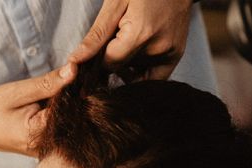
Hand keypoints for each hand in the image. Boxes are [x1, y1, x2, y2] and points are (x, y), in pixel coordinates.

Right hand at [0, 63, 76, 155]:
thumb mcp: (17, 92)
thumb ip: (47, 83)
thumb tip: (75, 70)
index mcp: (38, 136)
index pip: (72, 110)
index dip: (78, 90)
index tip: (78, 74)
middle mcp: (44, 149)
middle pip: (72, 120)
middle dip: (74, 98)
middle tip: (69, 81)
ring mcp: (43, 151)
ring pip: (66, 125)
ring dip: (67, 106)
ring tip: (54, 93)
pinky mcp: (42, 148)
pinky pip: (57, 129)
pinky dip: (58, 114)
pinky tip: (50, 102)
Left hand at [69, 0, 193, 79]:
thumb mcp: (114, 3)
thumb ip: (96, 36)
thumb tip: (74, 63)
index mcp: (141, 33)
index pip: (109, 64)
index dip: (99, 58)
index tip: (98, 47)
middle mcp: (159, 48)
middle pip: (122, 71)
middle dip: (112, 61)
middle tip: (113, 39)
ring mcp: (170, 53)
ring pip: (136, 75)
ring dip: (127, 65)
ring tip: (127, 39)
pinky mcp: (177, 54)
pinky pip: (153, 76)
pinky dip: (141, 70)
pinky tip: (136, 52)